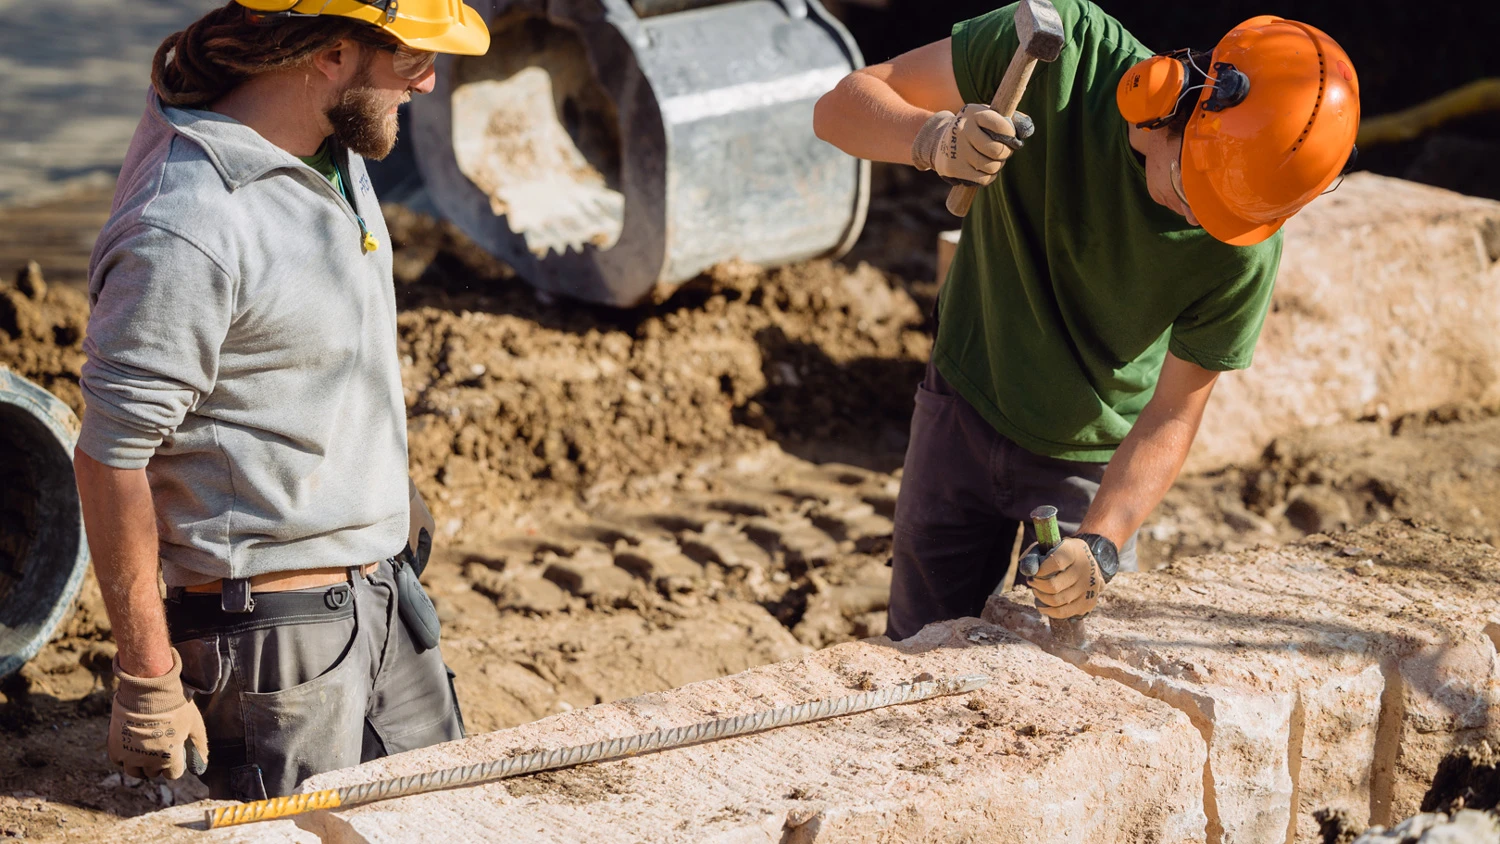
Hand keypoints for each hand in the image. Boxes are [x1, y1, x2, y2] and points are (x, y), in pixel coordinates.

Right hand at [110, 648, 207, 779]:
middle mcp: (149, 762)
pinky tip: (131, 747)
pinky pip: (119, 761)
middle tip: (161, 748)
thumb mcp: (194, 724)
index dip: (176, 765)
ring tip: (145, 752)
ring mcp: (130, 756)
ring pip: (135, 771)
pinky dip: (124, 758)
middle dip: (159, 764)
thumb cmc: (175, 706)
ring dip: (141, 765)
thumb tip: (202, 765)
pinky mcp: (115, 747)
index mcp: (170, 758)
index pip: (173, 774)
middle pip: (154, 772)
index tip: (175, 754)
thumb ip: (199, 746)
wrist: (147, 690)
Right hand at [912, 105, 1034, 186]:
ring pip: (990, 166)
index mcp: (973, 113)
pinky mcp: (953, 167)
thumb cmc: (974, 129)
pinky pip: (982, 179)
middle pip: (997, 150)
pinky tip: (984, 170)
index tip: (1010, 137)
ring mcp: (956, 149)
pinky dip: (988, 177)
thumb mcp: (987, 117)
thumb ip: (1009, 120)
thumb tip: (1027, 130)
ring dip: (997, 166)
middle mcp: (962, 129)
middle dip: (1005, 153)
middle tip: (1002, 152)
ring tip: (993, 161)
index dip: (1011, 135)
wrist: (938, 141)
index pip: (1001, 125)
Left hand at [1018, 537, 1104, 618]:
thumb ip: (1034, 556)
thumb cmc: (1059, 555)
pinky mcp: (1088, 602)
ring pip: (1057, 601)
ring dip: (1041, 598)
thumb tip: (1028, 571)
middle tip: (1032, 582)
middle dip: (1037, 586)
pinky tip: (1042, 605)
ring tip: (1037, 591)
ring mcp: (1089, 587)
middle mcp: (1086, 569)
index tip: (1034, 573)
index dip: (1040, 571)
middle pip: (1054, 586)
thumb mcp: (1047, 547)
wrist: (1085, 563)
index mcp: (1075, 551)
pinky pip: (1063, 612)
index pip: (1056, 563)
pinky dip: (1049, 611)